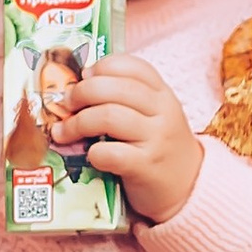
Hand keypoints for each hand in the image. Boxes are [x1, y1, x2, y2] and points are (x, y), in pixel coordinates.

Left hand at [44, 54, 202, 222]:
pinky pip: (112, 153)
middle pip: (113, 88)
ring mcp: (157, 139)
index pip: (131, 65)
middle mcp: (163, 111)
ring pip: (108, 116)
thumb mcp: (153, 115)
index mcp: (162, 93)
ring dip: (77, 124)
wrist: (189, 186)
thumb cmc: (159, 147)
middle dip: (80, 94)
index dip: (101, 67)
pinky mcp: (147, 166)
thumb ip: (125, 98)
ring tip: (63, 133)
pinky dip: (94, 153)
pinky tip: (91, 156)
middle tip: (66, 105)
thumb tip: (76, 87)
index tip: (83, 78)